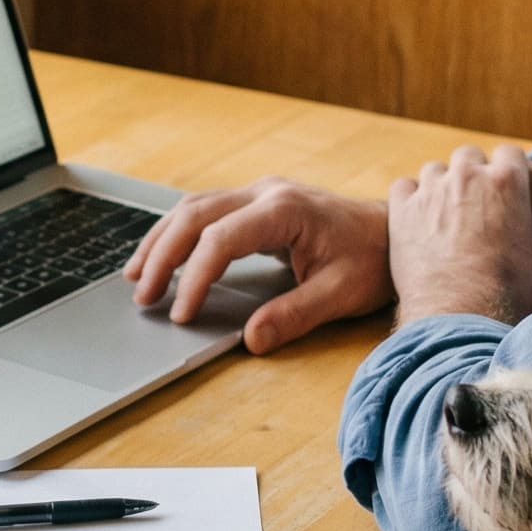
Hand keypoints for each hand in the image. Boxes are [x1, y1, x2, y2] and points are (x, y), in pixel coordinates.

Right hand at [124, 177, 392, 354]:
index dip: (195, 277)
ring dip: (162, 241)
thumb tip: (252, 339)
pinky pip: (206, 211)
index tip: (180, 313)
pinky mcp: (257, 202)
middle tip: (143, 297)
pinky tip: (162, 256)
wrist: (394, 232)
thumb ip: (295, 314)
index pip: (221, 239)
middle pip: (195, 215)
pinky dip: (178, 234)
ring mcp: (260, 192)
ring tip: (136, 277)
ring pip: (193, 207)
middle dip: (162, 256)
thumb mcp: (341, 293)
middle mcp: (266, 191)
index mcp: (285, 209)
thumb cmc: (373, 260)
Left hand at [389, 145, 531, 325]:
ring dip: (440, 185)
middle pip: (469, 155)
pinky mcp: (402, 209)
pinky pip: (403, 187)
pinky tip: (414, 218)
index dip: (508, 169)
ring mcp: (432, 190)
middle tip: (474, 201)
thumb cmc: (507, 293)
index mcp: (509, 182)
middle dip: (472, 173)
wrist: (460, 313)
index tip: (505, 186)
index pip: (510, 153)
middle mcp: (469, 176)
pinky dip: (408, 198)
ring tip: (443, 212)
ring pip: (435, 169)